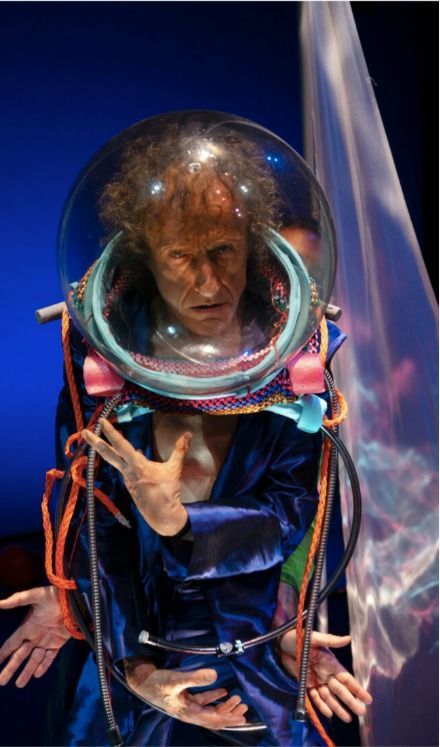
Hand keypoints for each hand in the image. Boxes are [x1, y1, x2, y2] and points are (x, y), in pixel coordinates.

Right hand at [0, 586, 70, 686]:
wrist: (74, 598)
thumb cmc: (54, 596)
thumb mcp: (36, 595)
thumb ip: (18, 600)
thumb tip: (0, 603)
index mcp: (27, 627)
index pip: (12, 643)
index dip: (3, 653)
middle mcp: (35, 636)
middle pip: (20, 656)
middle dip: (10, 668)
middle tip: (1, 682)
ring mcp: (47, 640)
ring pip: (34, 659)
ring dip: (27, 672)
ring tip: (19, 685)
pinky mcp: (58, 642)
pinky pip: (50, 657)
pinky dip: (44, 666)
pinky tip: (37, 675)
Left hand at [82, 419, 189, 535]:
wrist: (162, 515)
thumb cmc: (168, 491)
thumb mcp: (175, 469)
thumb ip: (180, 450)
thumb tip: (188, 433)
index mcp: (137, 465)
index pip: (121, 445)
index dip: (111, 432)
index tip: (102, 421)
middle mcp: (128, 471)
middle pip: (108, 454)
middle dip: (95, 442)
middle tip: (84, 432)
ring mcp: (127, 479)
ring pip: (114, 461)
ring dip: (107, 450)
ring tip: (100, 440)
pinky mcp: (129, 485)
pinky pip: (124, 468)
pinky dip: (123, 460)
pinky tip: (131, 456)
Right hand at [126, 660, 247, 728]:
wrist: (142, 682)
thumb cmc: (156, 683)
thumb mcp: (176, 679)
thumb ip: (195, 677)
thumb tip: (215, 675)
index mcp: (188, 713)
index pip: (212, 719)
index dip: (228, 717)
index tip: (242, 716)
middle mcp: (189, 712)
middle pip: (214, 718)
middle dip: (230, 714)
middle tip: (245, 708)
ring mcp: (188, 706)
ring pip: (210, 710)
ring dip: (224, 706)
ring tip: (238, 701)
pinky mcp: (185, 698)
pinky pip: (204, 701)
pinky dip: (214, 697)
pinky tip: (223, 692)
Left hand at [279, 629, 372, 722]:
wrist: (280, 641)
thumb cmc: (298, 637)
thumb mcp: (314, 637)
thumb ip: (331, 640)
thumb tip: (348, 638)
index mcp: (330, 662)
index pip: (346, 678)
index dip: (357, 688)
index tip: (368, 698)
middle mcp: (325, 672)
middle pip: (340, 690)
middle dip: (351, 701)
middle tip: (361, 712)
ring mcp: (316, 679)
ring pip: (329, 697)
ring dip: (338, 707)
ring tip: (347, 718)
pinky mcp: (305, 683)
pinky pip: (315, 697)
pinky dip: (321, 705)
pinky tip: (329, 713)